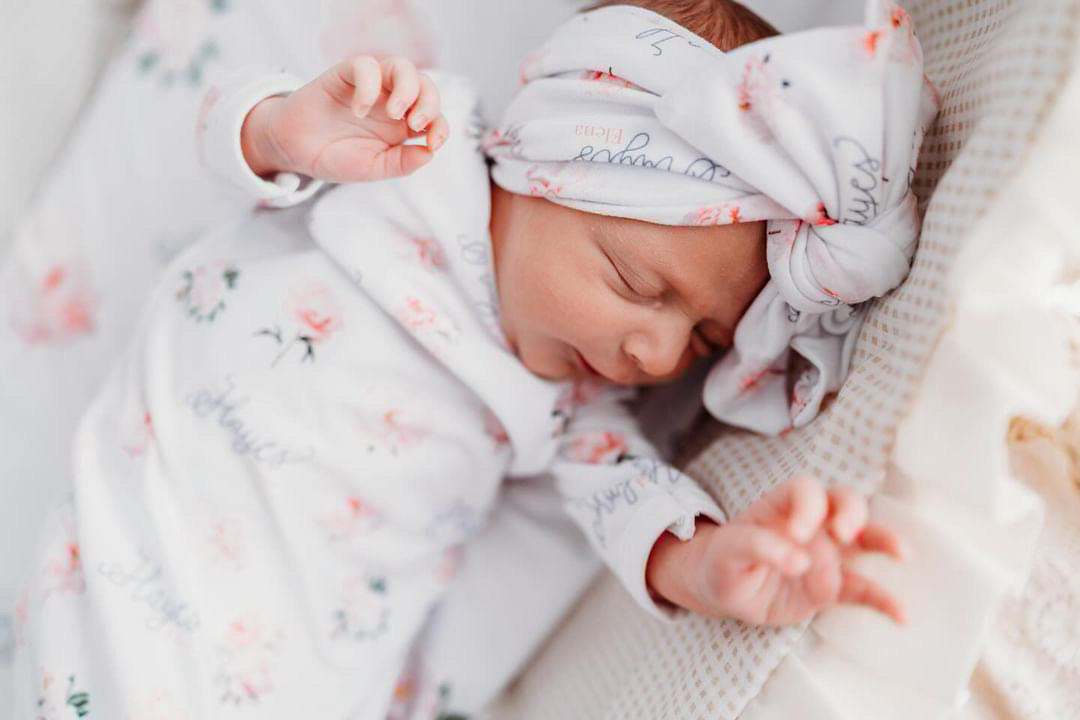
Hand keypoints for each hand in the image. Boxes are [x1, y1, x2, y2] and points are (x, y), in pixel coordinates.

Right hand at [241, 55, 449, 181]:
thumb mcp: (372, 168)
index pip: (435, 116)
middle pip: (425, 86)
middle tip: (415, 125)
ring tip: (395, 113)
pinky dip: (368, 86)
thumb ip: (401, 163)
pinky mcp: (346, 75)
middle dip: (430, 103)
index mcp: (403, 126)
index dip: (441, 126)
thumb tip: (429, 153)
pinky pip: (365, 66)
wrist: (295, 150)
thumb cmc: (335, 157)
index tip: (432, 143)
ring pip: (402, 67)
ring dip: (407, 88)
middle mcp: (391, 102)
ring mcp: (371, 87)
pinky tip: (358, 110)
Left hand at [646, 475, 906, 625]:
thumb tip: (799, 562)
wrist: (723, 590)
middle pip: (845, 502)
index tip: (797, 533)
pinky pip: (862, 590)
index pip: (806, 490)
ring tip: (901, 553)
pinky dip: (882, 601)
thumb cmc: (725, 558)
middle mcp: (813, 523)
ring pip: (863, 539)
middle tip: (843, 533)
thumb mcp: (729, 550)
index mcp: (784, 505)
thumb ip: (759, 547)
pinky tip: (901, 615)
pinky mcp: (832, 587)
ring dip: (883, 542)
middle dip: (851, 513)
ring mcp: (826, 554)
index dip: (808, 506)